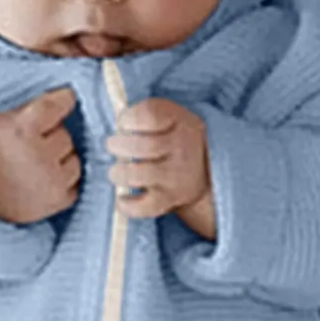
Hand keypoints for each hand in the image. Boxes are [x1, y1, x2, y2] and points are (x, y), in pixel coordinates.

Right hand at [0, 87, 80, 223]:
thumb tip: (69, 96)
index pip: (53, 107)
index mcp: (14, 131)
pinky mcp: (58, 201)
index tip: (68, 97)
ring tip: (35, 167)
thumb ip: (32, 109)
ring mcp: (48, 180)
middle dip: (51, 139)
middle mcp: (33, 155)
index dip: (64, 100)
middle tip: (29, 149)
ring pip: (74, 159)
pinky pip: (76, 181)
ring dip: (60, 161)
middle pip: (65, 135)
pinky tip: (41, 183)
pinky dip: (63, 182)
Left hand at [105, 98, 212, 229]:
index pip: (150, 115)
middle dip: (118, 145)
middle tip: (113, 146)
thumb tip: (116, 123)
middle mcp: (183, 148)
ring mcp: (177, 176)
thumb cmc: (175, 138)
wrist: (206, 171)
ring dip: (119, 173)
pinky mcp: (170, 199)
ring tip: (116, 171)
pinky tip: (122, 198)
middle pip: (142, 146)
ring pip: (140, 175)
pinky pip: (145, 207)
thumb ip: (145, 113)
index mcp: (180, 122)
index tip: (124, 123)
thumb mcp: (170, 116)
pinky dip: (128, 205)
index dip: (128, 118)